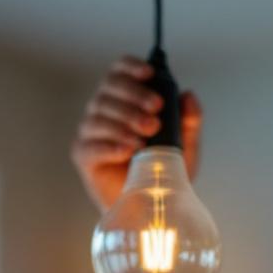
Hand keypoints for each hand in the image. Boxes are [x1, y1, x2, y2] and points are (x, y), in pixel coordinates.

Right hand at [71, 54, 203, 211]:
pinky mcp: (83, 156)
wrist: (152, 206)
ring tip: (145, 139)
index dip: (130, 66)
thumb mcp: (184, 145)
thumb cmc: (163, 171)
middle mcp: (103, 110)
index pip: (118, 71)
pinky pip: (91, 144)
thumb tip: (189, 96)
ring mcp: (90, 132)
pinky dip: (111, 145)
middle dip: (133, 97)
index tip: (149, 74)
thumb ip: (188, 121)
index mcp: (124, 99)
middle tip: (155, 115)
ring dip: (124, 122)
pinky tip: (128, 151)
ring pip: (99, 115)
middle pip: (109, 88)